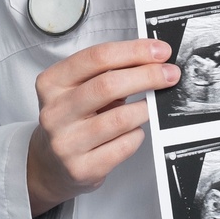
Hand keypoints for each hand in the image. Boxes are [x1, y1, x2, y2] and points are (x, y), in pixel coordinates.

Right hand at [26, 39, 178, 216]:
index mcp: (52, 83)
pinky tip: (134, 130)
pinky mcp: (81, 168)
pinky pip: (124, 146)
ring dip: (145, 108)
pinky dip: (136, 134)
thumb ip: (107, 72)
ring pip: (120, 118)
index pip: (97, 57)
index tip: (159, 51)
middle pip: (109, 85)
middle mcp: (55, 112)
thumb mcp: (77, 89)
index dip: (134, 51)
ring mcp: (66, 142)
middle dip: (147, 76)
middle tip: (170, 74)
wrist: (49, 164)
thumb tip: (151, 60)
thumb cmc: (71, 119)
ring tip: (153, 104)